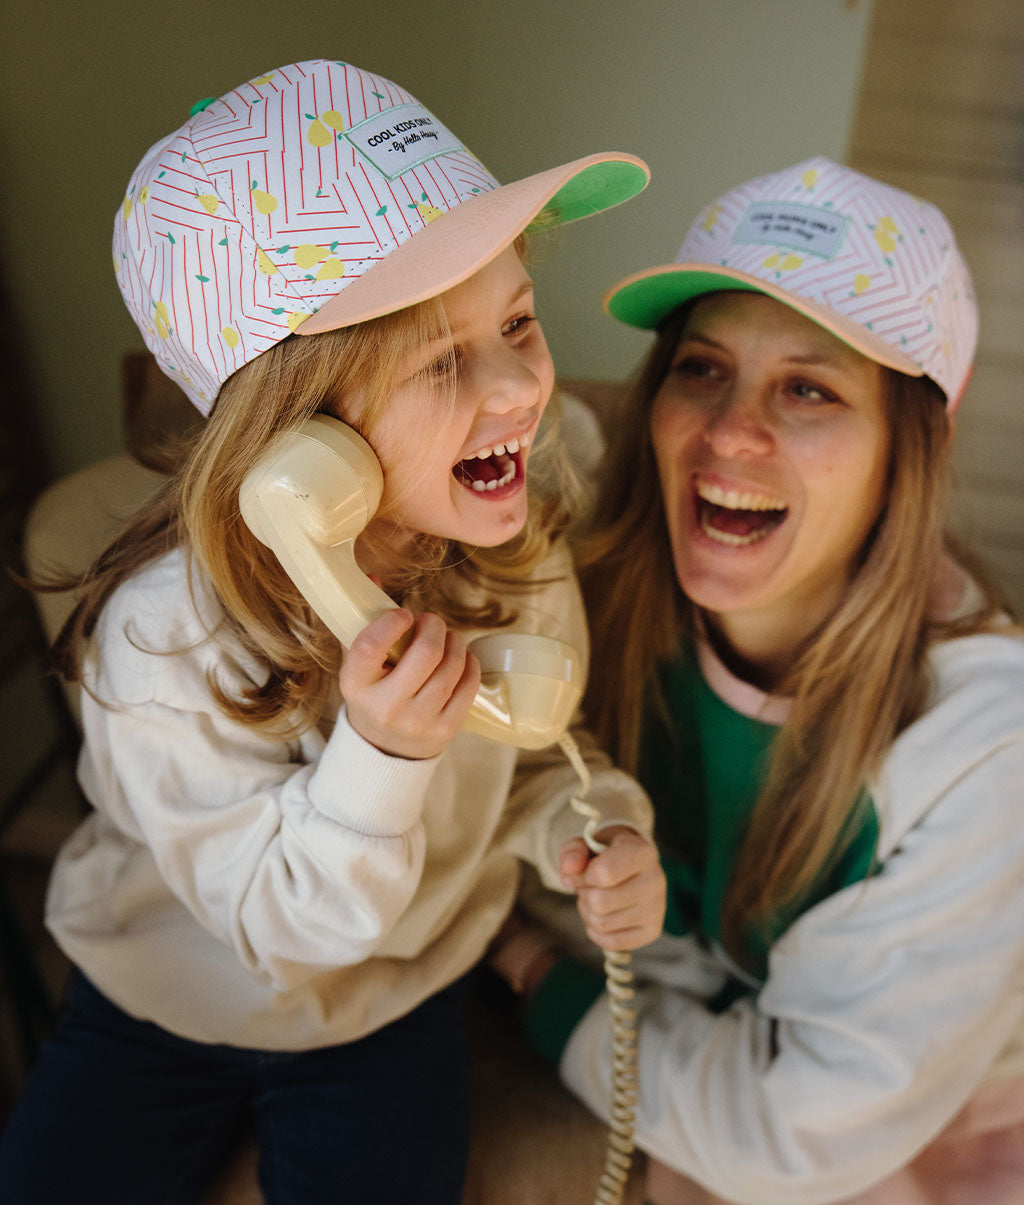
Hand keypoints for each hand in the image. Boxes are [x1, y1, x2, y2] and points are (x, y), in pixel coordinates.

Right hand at [339, 609, 480, 758]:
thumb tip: (374, 576)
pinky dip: (469, 663)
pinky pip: (468, 686)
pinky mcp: (444, 730)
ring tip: (446, 638)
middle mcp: (385, 707)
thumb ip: (363, 620)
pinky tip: (460, 657)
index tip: (404, 614)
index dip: (391, 622)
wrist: (383, 746)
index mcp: (356, 685)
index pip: (370, 647)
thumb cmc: (372, 692)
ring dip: (454, 642)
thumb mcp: (358, 662)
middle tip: (430, 622)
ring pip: (451, 668)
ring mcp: (417, 722)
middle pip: (425, 654)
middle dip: (434, 626)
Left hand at [560, 826, 665, 950]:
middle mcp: (655, 879)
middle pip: (599, 902)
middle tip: (589, 885)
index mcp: (642, 852)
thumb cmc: (606, 853)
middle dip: (584, 894)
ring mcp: (657, 908)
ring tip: (597, 897)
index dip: (582, 875)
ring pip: (602, 923)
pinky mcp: (652, 931)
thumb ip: (573, 852)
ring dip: (588, 912)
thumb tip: (568, 871)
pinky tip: (604, 914)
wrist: (630, 865)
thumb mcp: (586, 843)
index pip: (603, 873)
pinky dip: (597, 931)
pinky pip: (611, 942)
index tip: (585, 870)